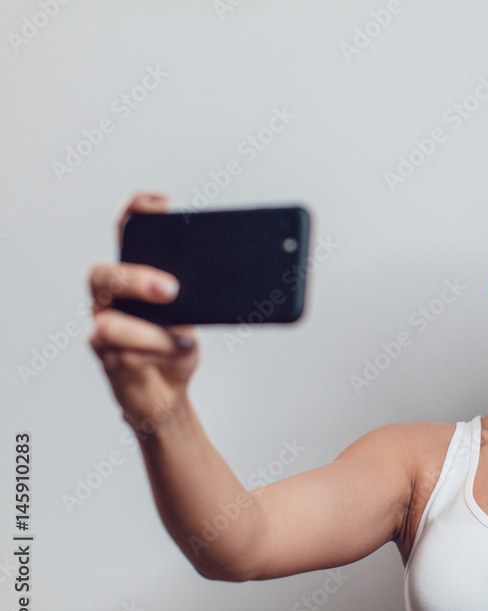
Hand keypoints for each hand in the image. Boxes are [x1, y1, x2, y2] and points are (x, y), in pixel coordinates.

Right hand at [88, 193, 198, 432]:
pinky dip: (158, 350)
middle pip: (103, 273)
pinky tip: (182, 349)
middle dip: (135, 278)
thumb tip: (248, 275)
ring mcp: (105, 326)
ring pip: (107, 320)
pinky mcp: (107, 357)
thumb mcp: (198, 314)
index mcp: (134, 274)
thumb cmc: (176, 346)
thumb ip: (206, 293)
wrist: (166, 393)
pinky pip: (122, 352)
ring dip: (149, 329)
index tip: (166, 204)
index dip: (137, 210)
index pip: (125, 231)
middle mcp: (112, 297)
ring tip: (183, 334)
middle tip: (172, 289)